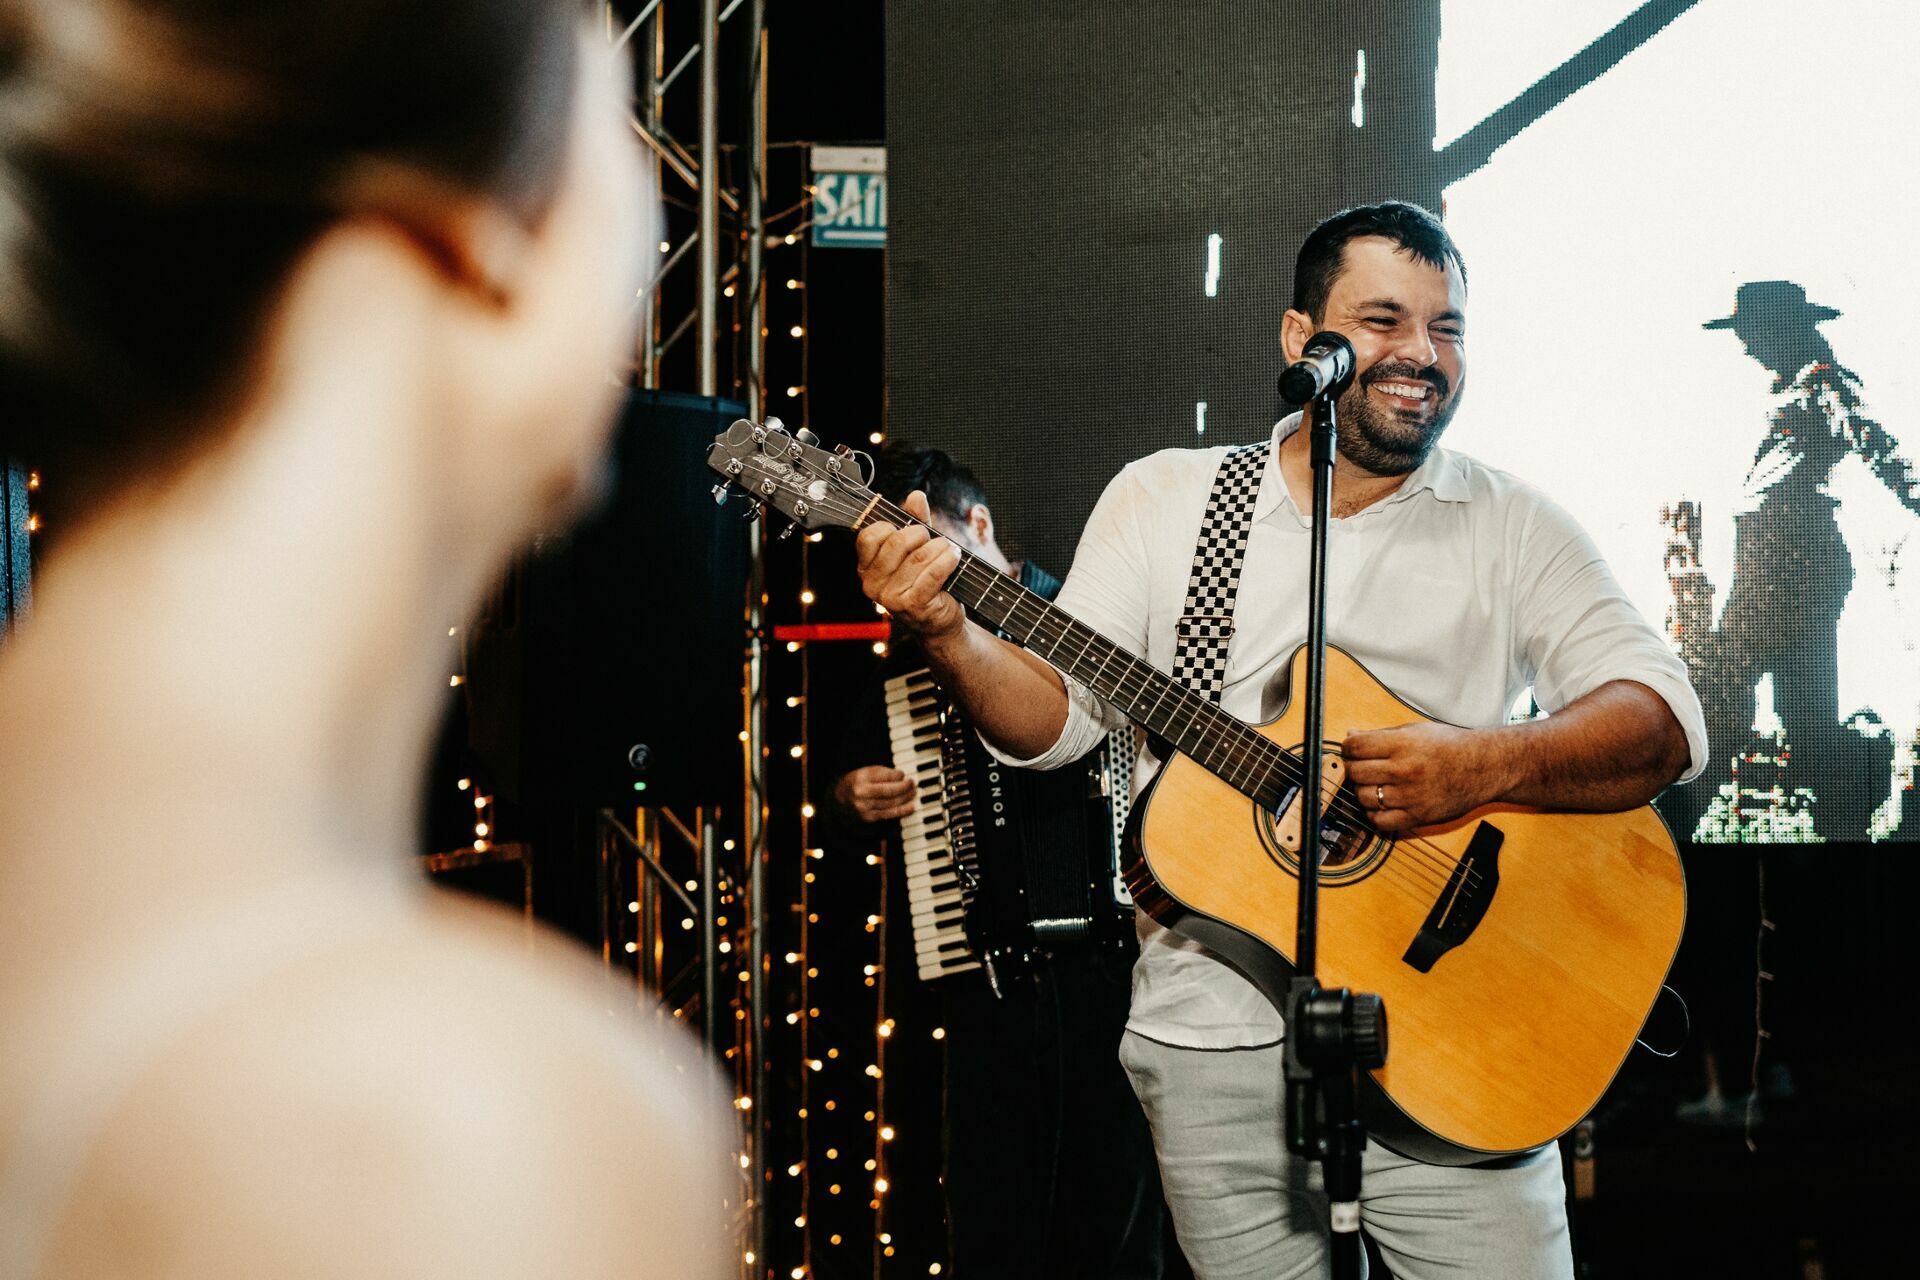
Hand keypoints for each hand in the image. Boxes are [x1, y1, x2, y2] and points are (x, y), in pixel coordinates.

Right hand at [834, 765, 916, 822]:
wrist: (839, 800)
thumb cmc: (856, 783)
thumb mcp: (866, 771)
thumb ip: (883, 772)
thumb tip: (901, 776)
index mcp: (861, 778)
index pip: (884, 776)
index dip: (898, 776)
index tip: (904, 775)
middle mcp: (862, 793)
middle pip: (889, 791)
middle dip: (905, 787)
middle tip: (912, 784)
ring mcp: (865, 807)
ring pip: (891, 803)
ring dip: (906, 798)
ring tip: (913, 793)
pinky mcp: (869, 817)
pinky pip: (889, 814)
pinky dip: (902, 811)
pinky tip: (910, 807)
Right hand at [855, 490, 964, 642]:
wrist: (940, 622)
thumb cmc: (927, 583)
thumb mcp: (919, 548)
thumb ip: (915, 521)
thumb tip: (916, 496)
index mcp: (866, 567)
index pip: (869, 535)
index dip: (893, 527)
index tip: (910, 531)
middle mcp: (872, 584)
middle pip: (896, 542)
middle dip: (921, 535)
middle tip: (934, 541)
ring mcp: (889, 598)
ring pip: (918, 556)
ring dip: (941, 548)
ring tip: (950, 551)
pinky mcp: (911, 606)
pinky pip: (932, 573)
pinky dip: (948, 561)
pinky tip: (954, 559)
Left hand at [1342, 721, 1510, 833]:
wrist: (1485, 766)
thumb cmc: (1450, 745)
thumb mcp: (1415, 730)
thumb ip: (1380, 735)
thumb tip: (1350, 737)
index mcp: (1402, 744)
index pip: (1355, 747)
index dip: (1348, 748)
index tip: (1352, 750)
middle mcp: (1405, 770)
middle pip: (1356, 772)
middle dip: (1354, 768)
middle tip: (1362, 766)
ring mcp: (1411, 796)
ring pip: (1364, 797)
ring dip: (1363, 791)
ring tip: (1374, 784)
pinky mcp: (1418, 816)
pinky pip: (1380, 822)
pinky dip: (1374, 814)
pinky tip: (1382, 804)